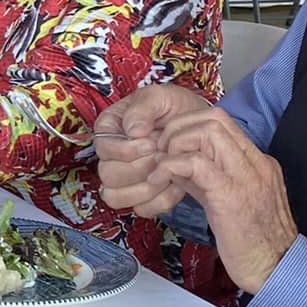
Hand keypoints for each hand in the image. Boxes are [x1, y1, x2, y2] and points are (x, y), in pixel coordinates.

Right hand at [94, 83, 212, 218]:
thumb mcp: (161, 97)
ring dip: (147, 188)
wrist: (203, 130)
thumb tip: (132, 131)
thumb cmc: (178, 110)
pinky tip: (176, 185)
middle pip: (108, 175)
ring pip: (116, 197)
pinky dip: (160, 201)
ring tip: (170, 172)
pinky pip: (141, 209)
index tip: (151, 142)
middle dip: (139, 169)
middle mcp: (111, 157)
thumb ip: (144, 107)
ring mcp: (125, 180)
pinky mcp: (142, 197)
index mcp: (110, 130)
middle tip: (163, 158)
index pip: (103, 148)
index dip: (126, 149)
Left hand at [155, 107, 296, 294]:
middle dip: (179, 127)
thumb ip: (205, 178)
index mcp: (257, 163)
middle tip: (161, 151)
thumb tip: (175, 163)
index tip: (169, 145)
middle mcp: (255, 163)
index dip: (188, 125)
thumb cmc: (252, 243)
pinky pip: (196, 164)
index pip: (222, 121)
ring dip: (175, 143)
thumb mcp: (228, 201)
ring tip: (160, 166)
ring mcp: (246, 177)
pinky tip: (158, 181)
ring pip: (208, 132)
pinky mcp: (230, 196)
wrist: (277, 270)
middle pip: (214, 118)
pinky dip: (170, 166)